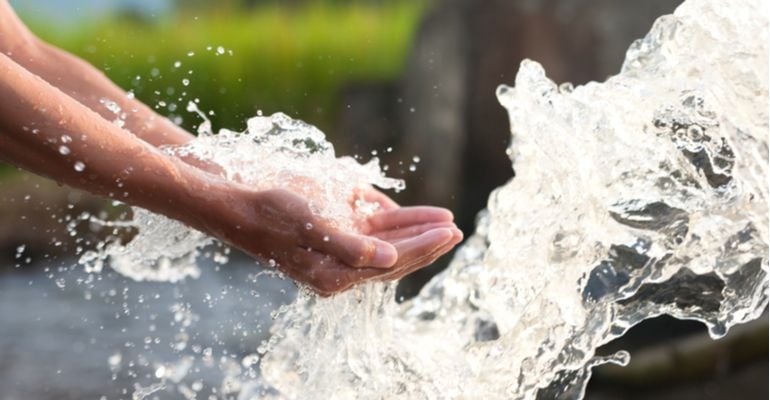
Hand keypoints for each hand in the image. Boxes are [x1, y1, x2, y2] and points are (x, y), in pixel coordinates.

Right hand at [197, 186, 461, 295]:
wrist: (236, 203)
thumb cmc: (270, 213)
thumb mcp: (311, 227)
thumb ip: (351, 247)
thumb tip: (389, 259)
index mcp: (336, 274)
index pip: (392, 262)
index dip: (422, 246)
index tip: (449, 231)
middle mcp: (341, 267)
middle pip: (395, 257)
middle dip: (427, 242)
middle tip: (458, 230)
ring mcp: (339, 250)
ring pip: (387, 244)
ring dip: (415, 232)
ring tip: (445, 223)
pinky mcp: (334, 233)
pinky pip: (372, 231)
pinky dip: (395, 223)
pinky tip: (412, 217)